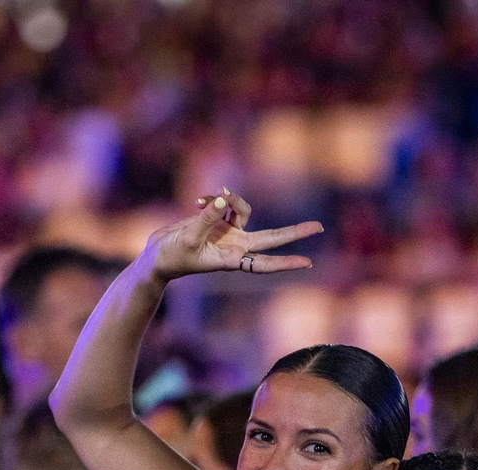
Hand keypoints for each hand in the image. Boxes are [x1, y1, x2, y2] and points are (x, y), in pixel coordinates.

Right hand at [142, 189, 321, 284]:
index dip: (285, 262)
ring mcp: (228, 234)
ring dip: (232, 200)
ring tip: (203, 201)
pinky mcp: (218, 222)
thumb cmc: (171, 256)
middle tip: (320, 227)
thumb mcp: (187, 237)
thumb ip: (206, 219)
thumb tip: (222, 201)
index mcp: (232, 259)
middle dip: (294, 232)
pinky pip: (225, 204)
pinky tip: (198, 201)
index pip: (264, 262)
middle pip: (271, 238)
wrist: (156, 257)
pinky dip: (215, 198)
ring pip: (244, 211)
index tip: (307, 263)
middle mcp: (235, 246)